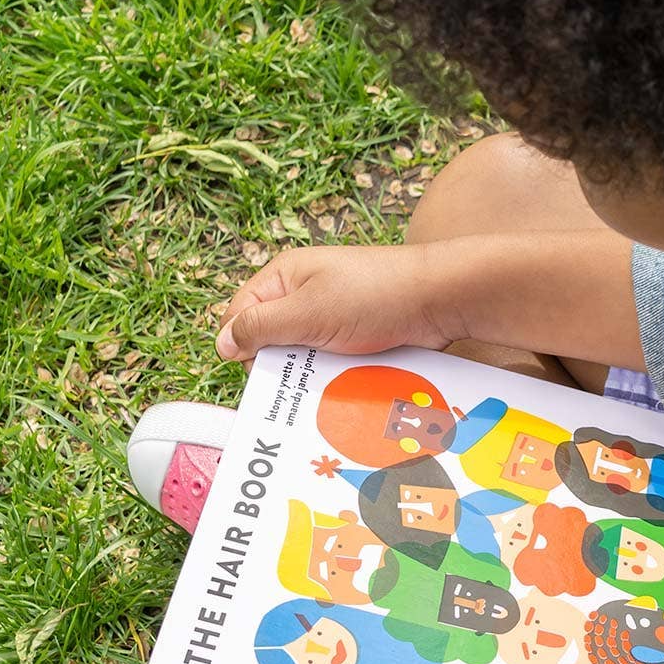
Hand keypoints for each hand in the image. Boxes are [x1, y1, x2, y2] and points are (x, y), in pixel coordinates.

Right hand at [215, 243, 464, 362]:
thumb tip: (222, 344)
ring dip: (312, 373)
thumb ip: (260, 327)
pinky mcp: (360, 334)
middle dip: (281, 364)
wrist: (442, 298)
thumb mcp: (306, 312)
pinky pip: (336, 360)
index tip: (257, 374)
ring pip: (306, 355)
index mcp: (285, 277)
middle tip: (297, 382)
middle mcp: (306, 293)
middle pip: (273, 339)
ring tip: (326, 384)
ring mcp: (335, 314)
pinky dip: (338, 374)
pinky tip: (346, 386)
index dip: (241, 346)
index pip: (240, 315)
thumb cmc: (374, 295)